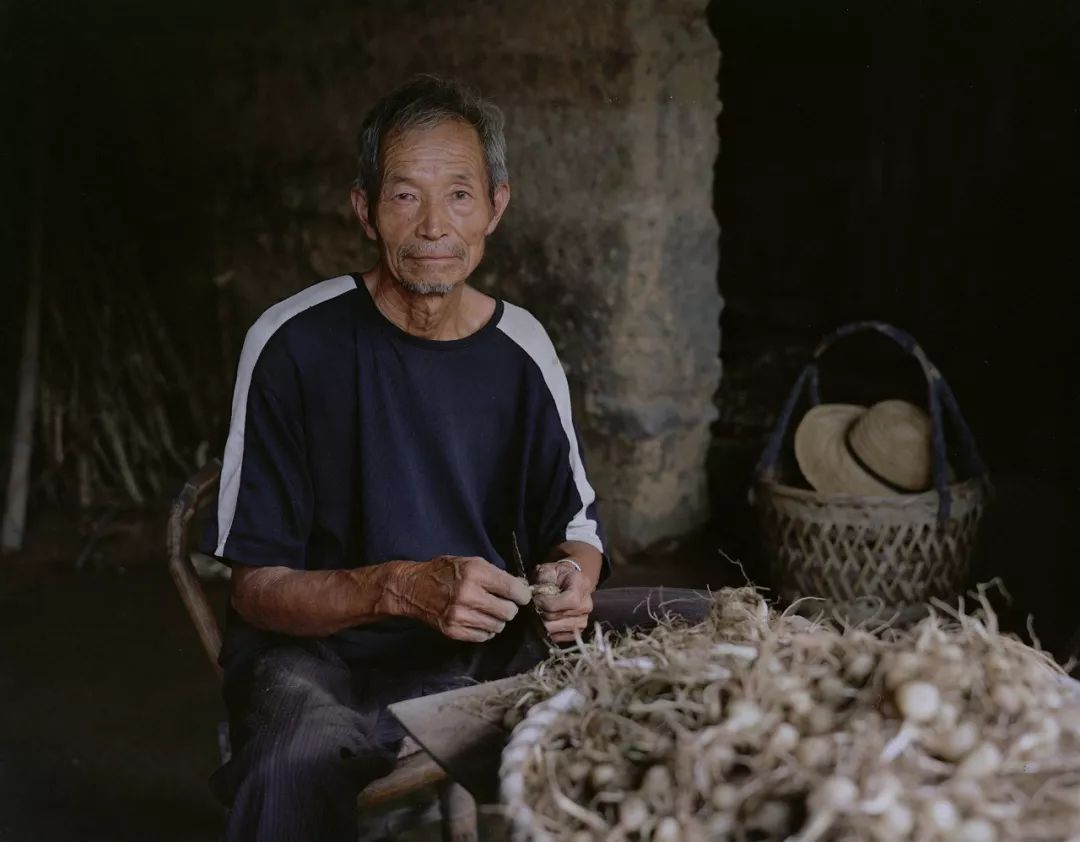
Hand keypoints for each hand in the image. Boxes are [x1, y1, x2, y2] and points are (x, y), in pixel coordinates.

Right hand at [387, 556, 531, 641]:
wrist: (413, 588)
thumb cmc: (444, 572)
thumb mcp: (470, 562)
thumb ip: (495, 574)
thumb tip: (520, 587)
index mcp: (475, 573)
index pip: (512, 589)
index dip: (522, 594)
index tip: (521, 596)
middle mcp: (468, 595)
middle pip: (509, 612)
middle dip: (510, 608)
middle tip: (503, 603)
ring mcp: (460, 615)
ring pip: (498, 626)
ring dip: (497, 619)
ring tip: (488, 611)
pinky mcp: (453, 630)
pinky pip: (484, 636)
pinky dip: (486, 630)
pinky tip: (479, 620)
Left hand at [532, 559, 593, 642]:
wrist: (567, 582)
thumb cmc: (556, 576)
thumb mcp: (548, 569)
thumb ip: (543, 578)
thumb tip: (537, 594)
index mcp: (582, 584)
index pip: (570, 600)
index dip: (550, 603)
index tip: (536, 599)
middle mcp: (587, 604)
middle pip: (562, 616)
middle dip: (543, 613)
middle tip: (533, 608)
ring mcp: (584, 618)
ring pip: (561, 628)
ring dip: (545, 624)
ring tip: (538, 615)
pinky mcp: (579, 630)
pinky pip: (563, 637)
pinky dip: (551, 632)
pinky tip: (545, 623)